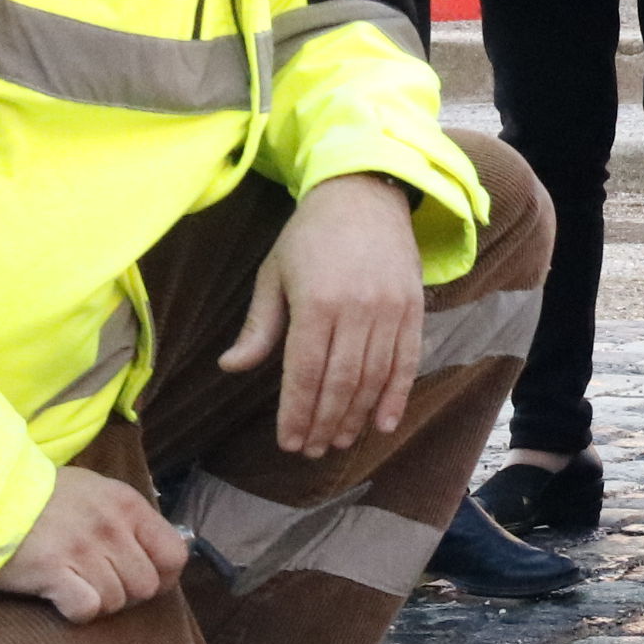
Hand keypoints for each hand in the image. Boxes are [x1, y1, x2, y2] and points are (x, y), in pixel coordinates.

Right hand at [0, 464, 189, 622]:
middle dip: (125, 593)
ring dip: (97, 601)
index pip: (174, 554)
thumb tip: (157, 553)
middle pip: (146, 586)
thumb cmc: (42, 497)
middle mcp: (111, 526)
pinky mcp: (53, 570)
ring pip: (115, 601)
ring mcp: (83, 549)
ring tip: (73, 582)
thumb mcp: (95, 492)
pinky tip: (60, 594)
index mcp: (127, 505)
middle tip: (97, 582)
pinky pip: (87, 609)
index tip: (141, 577)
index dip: (163, 575)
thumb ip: (127, 519)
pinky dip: (76, 609)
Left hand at [224, 171, 424, 456]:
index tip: (289, 442)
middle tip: (313, 450)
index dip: (297, 413)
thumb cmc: (308, 236)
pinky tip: (382, 424)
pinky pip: (406, 362)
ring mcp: (389, 310)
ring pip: (373, 379)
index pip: (304, 373)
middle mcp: (355, 310)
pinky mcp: (412, 309)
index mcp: (315, 302)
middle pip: (340, 383)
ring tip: (340, 441)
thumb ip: (259, 326)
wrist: (363, 193)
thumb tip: (230, 368)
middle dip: (325, 423)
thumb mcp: (273, 275)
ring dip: (356, 417)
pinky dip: (396, 396)